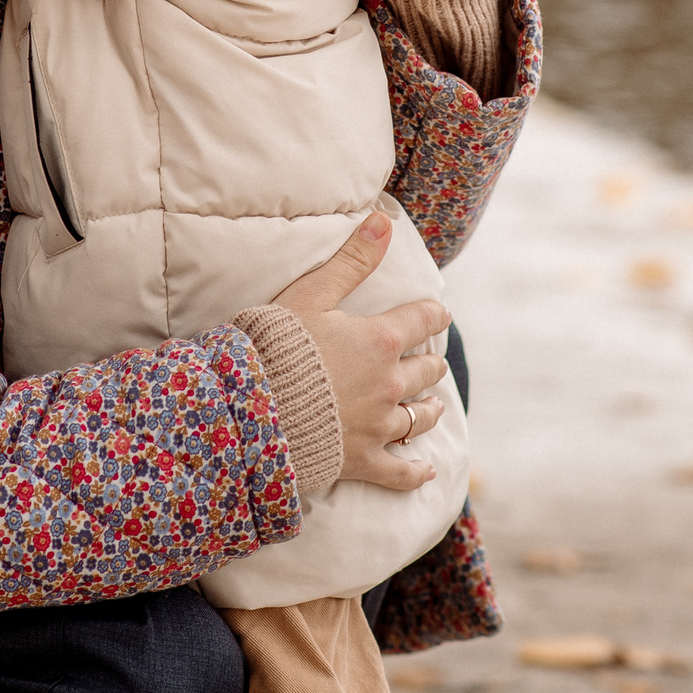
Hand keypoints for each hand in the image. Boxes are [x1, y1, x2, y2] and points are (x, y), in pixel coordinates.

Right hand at [270, 213, 451, 490]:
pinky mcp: (364, 461)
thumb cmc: (276, 346)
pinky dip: (415, 472)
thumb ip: (351, 260)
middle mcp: (389, 384)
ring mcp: (379, 426)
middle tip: (431, 361)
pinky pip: (400, 472)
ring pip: (420, 418)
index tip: (439, 313)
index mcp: (380, 340)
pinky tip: (425, 470)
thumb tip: (384, 220)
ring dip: (429, 410)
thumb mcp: (311, 294)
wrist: (253, 409)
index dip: (432, 314)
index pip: (421, 321)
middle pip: (426, 371)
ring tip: (433, 407)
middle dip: (430, 363)